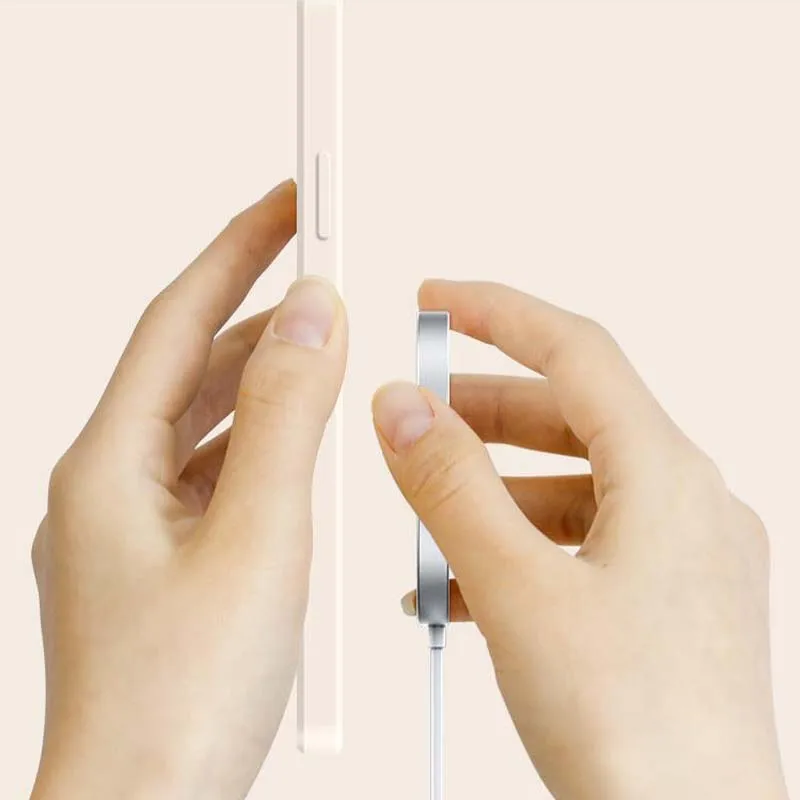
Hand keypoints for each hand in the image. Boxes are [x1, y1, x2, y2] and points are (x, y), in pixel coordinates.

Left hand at [30, 180, 347, 799]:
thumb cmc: (182, 701)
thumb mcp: (258, 537)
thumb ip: (287, 416)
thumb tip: (314, 314)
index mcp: (109, 467)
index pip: (181, 321)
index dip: (237, 250)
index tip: (288, 201)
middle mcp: (108, 485)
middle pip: (190, 363)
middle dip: (258, 306)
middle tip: (320, 262)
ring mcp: (131, 524)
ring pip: (204, 418)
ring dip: (264, 374)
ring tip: (323, 340)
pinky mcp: (160, 558)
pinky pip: (212, 469)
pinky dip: (259, 438)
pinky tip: (296, 440)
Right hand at [373, 281, 787, 799]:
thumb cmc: (637, 736)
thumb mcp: (517, 590)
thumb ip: (451, 486)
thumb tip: (402, 408)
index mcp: (666, 477)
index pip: (575, 351)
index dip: (498, 312)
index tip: (437, 299)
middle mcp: (685, 503)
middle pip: (570, 416)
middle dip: (482, 410)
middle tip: (414, 413)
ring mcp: (680, 555)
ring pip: (569, 485)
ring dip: (491, 490)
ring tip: (423, 515)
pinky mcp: (664, 602)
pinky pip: (580, 543)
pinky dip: (517, 544)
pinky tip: (462, 584)